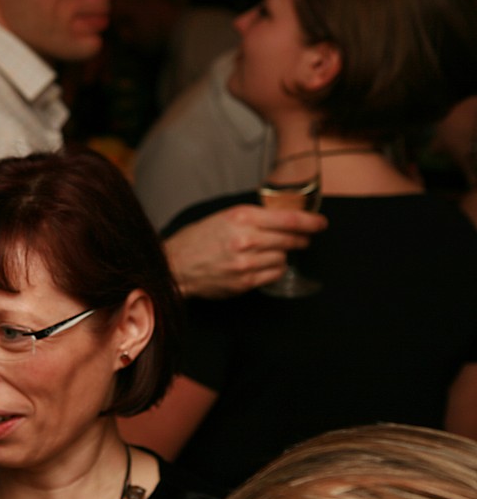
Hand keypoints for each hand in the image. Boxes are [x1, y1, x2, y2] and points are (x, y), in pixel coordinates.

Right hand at [164, 204, 327, 298]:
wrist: (176, 265)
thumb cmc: (198, 239)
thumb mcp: (224, 217)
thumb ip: (253, 217)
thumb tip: (283, 219)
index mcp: (241, 217)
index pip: (289, 219)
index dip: (310, 222)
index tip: (321, 224)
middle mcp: (246, 238)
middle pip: (290, 239)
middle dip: (300, 240)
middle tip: (302, 240)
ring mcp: (246, 262)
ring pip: (283, 258)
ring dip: (282, 255)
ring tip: (269, 253)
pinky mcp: (245, 281)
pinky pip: (274, 274)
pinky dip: (274, 269)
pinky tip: (264, 265)